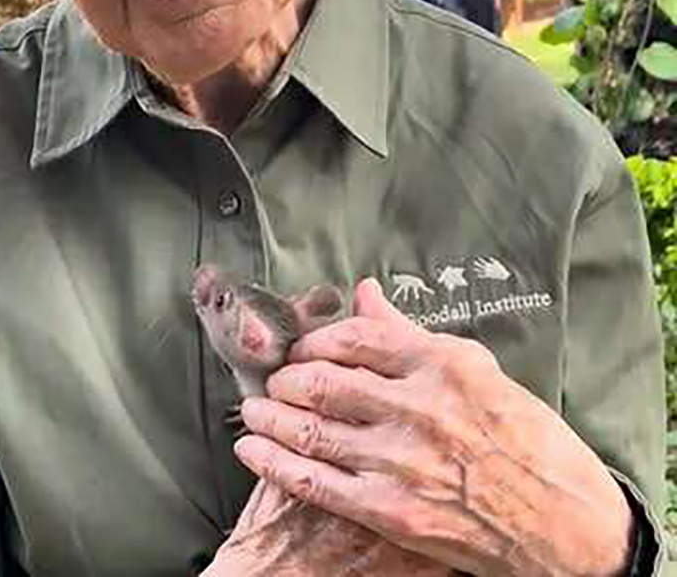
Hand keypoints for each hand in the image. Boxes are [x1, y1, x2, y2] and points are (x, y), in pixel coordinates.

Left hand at [234, 278, 633, 576]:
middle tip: (274, 377)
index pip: (355, 338)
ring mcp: (402, 462)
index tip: (303, 345)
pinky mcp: (392, 511)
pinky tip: (253, 450)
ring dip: (269, 416)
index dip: (316, 340)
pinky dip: (274, 463)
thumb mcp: (477, 370)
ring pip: (311, 429)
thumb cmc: (528, 441)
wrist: (564, 524)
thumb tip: (365, 293)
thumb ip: (411, 333)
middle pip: (323, 380)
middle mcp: (418, 408)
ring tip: (252, 408)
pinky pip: (316, 481)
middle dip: (287, 376)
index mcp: (441, 364)